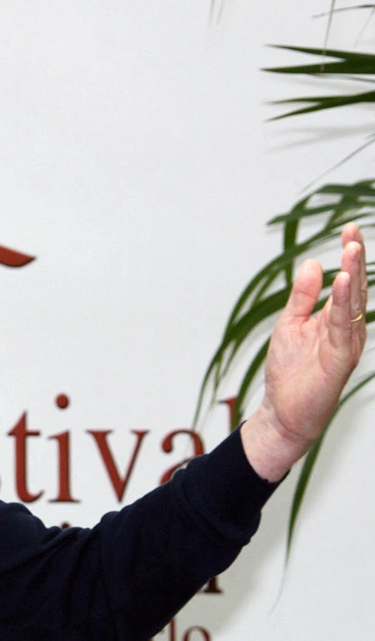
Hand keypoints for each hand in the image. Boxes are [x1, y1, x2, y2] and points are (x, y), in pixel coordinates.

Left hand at [242, 223, 368, 481]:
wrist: (283, 413)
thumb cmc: (289, 372)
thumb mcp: (291, 324)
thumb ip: (303, 296)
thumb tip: (314, 262)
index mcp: (337, 320)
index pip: (347, 282)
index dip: (350, 255)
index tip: (349, 227)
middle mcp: (348, 330)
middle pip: (355, 288)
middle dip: (356, 257)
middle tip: (354, 229)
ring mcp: (346, 344)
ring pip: (353, 303)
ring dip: (354, 274)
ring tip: (352, 246)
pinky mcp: (339, 359)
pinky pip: (343, 326)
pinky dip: (342, 302)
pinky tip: (342, 280)